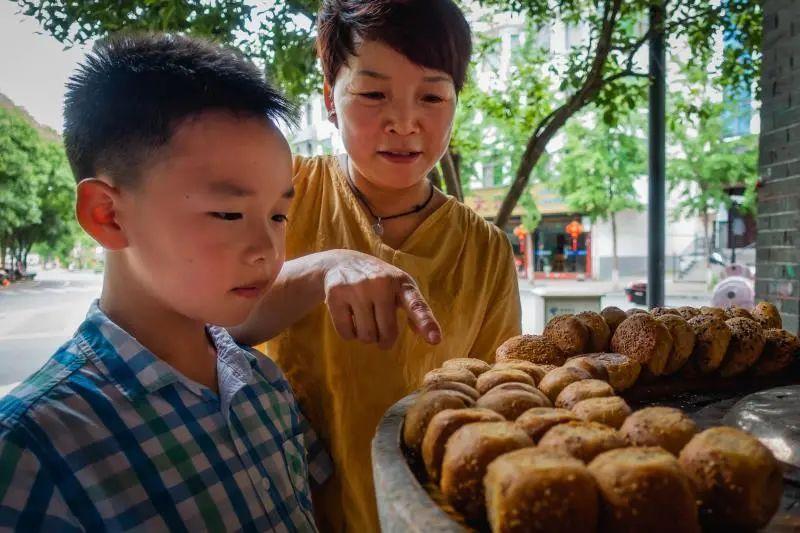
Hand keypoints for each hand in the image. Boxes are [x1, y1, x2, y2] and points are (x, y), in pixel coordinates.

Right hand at [321, 250, 441, 349]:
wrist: (340, 262)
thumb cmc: (377, 281)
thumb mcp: (399, 287)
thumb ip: (415, 308)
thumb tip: (433, 337)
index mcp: (401, 283)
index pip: (416, 305)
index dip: (426, 323)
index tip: (435, 340)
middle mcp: (381, 283)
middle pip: (387, 333)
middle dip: (383, 340)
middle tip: (380, 333)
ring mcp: (357, 288)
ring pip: (366, 336)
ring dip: (365, 336)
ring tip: (363, 319)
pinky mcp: (336, 295)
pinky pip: (346, 333)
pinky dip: (349, 334)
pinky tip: (349, 317)